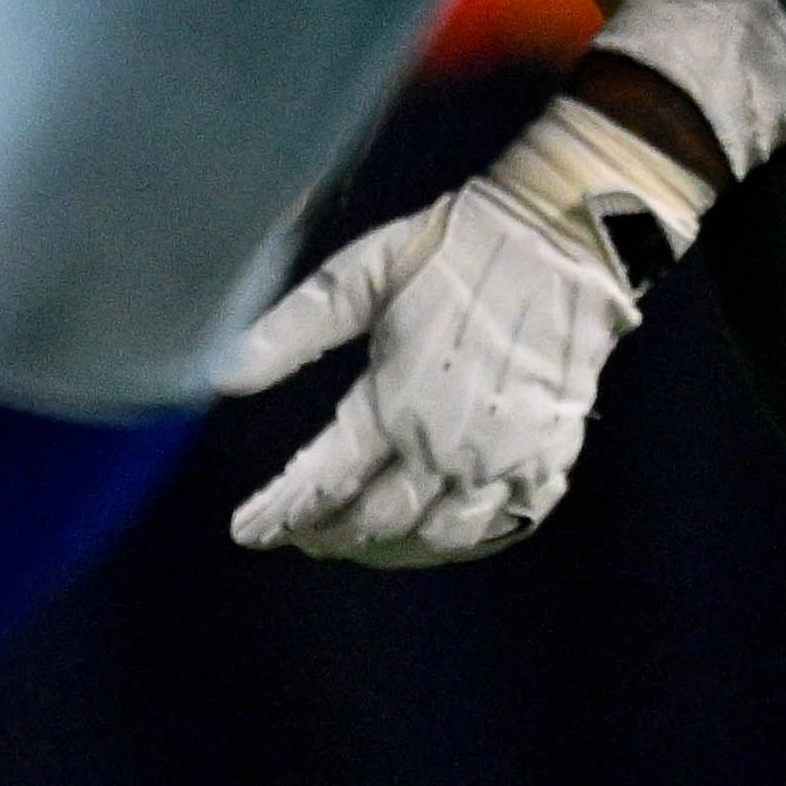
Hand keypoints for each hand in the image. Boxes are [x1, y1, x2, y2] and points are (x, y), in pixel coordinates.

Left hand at [222, 168, 639, 566]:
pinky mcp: (550, 457)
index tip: (245, 529)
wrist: (566, 239)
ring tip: (361, 540)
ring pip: (439, 536)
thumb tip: (220, 376)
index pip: (323, 482)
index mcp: (396, 402)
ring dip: (392, 546)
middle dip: (329, 533)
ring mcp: (506, 460)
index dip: (279, 512)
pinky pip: (504, 525)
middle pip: (377, 520)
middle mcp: (449, 447)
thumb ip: (291, 330)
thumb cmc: (456, 249)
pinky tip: (438, 533)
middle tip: (300, 533)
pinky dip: (464, 540)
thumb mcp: (362, 274)